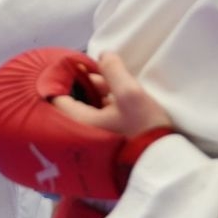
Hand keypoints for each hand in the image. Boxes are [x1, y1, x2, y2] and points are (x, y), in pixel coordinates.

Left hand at [50, 52, 172, 137]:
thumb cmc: (142, 129)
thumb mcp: (130, 94)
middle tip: (100, 73)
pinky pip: (96, 119)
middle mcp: (79, 132)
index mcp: (78, 121)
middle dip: (85, 84)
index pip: (57, 95)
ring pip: (86, 109)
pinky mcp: (103, 144)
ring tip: (112, 85)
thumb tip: (103, 54)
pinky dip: (102, 107)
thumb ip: (114, 70)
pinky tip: (116, 101)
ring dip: (96, 94)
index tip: (80, 65)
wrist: (160, 162)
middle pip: (72, 101)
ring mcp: (90, 140)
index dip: (67, 76)